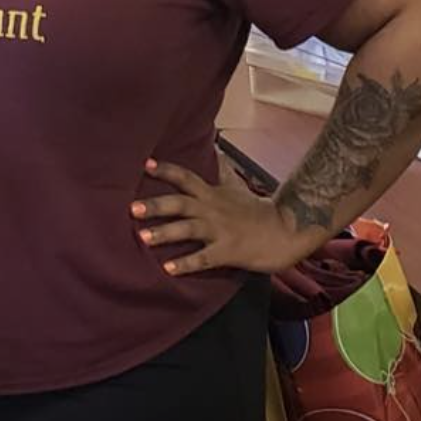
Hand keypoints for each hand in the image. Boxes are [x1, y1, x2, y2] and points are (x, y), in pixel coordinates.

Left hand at [131, 154, 312, 276]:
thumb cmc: (258, 211)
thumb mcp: (238, 188)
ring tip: (142, 238)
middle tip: (132, 209)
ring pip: (188, 229)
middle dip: (156, 205)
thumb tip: (216, 150)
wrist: (288, 231)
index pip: (185, 177)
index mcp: (212, 195)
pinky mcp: (228, 252)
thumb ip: (222, 173)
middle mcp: (212, 210)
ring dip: (165, 233)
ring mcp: (220, 230)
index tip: (144, 164)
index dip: (166, 170)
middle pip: (180, 203)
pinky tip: (167, 270)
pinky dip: (185, 264)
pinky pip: (203, 258)